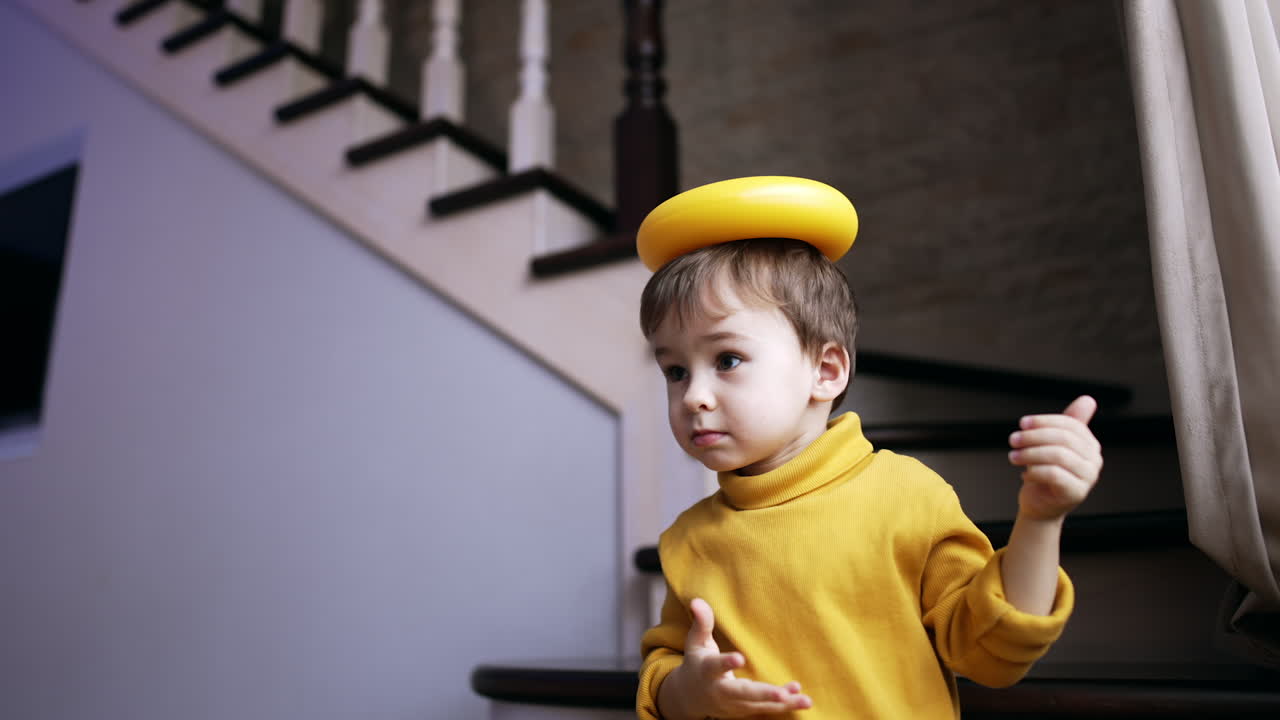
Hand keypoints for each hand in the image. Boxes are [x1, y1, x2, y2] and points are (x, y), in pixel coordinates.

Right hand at [660, 598, 811, 717]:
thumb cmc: (697, 664)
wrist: (690, 698)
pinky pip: (765, 710)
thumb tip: (698, 600)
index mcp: (707, 671)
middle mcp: (721, 691)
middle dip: (763, 694)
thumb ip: (701, 623)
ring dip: (782, 703)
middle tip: (781, 694)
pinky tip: (800, 697)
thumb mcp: (695, 643)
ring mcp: (733, 705)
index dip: (727, 663)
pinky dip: (783, 705)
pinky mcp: (744, 711)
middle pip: (742, 693)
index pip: (716, 666)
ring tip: (805, 700)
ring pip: (758, 705)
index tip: (740, 657)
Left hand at [1007, 395, 1103, 520]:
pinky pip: (1054, 474)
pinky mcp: (1077, 492)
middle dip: (1034, 436)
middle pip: (1064, 439)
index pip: (1070, 424)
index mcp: (1090, 444)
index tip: (1022, 423)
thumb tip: (1088, 399)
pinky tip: (1024, 474)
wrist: (1040, 506)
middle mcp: (1094, 460)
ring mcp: (1089, 478)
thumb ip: (1068, 423)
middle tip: (1013, 439)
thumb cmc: (1044, 473)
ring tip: (1013, 456)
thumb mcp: (1052, 445)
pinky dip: (1034, 471)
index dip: (1044, 421)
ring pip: (1058, 455)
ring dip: (1030, 453)